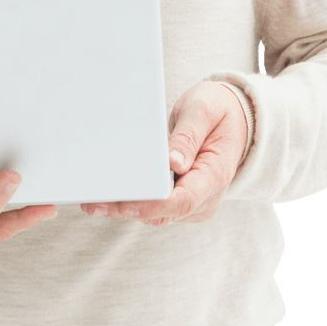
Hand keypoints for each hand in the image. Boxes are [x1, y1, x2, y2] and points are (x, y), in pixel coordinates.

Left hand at [80, 82, 247, 226]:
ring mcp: (195, 202)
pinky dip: (133, 202)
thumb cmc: (217, 110)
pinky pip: (156, 208)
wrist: (235, 117)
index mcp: (215, 175)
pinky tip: (109, 194)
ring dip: (125, 209)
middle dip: (128, 209)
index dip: (152, 205)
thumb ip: (187, 137)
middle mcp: (206, 197)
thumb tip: (173, 163)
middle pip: (164, 213)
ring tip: (92, 200)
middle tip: (92, 203)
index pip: (183, 201)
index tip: (124, 203)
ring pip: (156, 215)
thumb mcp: (203, 111)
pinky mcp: (183, 200)